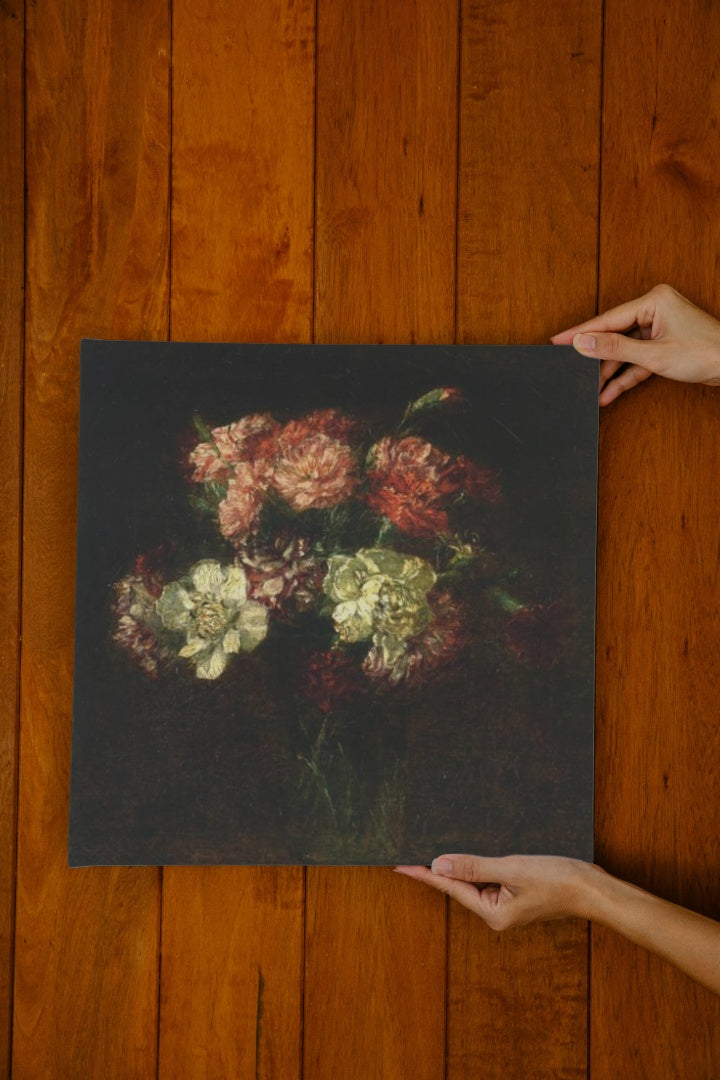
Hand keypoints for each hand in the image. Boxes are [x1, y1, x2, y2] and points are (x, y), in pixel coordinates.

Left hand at [395, 854, 597, 929]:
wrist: (593, 889)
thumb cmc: (558, 880)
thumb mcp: (511, 869)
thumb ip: (473, 866)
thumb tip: (439, 865)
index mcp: (493, 913)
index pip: (450, 888)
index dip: (425, 875)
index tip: (401, 866)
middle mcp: (497, 913)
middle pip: (460, 886)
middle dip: (439, 868)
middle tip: (412, 852)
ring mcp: (508, 905)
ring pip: (476, 881)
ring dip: (460, 865)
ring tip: (436, 848)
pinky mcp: (518, 895)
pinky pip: (490, 879)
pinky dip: (479, 865)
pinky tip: (471, 853)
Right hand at [551, 283, 719, 405]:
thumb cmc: (706, 353)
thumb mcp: (654, 354)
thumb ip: (615, 348)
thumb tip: (583, 342)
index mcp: (654, 301)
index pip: (608, 319)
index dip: (581, 332)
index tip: (557, 340)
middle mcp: (655, 310)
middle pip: (615, 335)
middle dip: (596, 358)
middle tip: (571, 369)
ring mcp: (659, 328)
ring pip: (624, 351)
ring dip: (610, 373)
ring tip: (591, 390)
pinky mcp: (663, 345)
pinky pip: (637, 360)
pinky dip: (625, 376)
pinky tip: (609, 392)